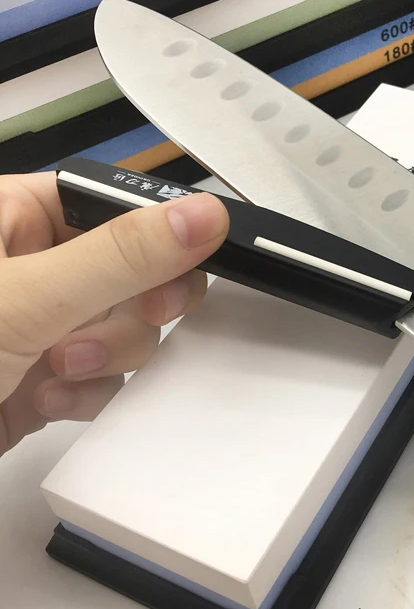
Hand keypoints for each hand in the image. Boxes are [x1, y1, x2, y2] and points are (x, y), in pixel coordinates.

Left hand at [0, 172, 228, 453]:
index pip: (112, 206)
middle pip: (135, 271)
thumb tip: (200, 215)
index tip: (172, 274)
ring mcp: (41, 326)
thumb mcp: (20, 301)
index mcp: (9, 217)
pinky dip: (85, 395)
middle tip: (113, 324)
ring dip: (102, 358)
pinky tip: (41, 402)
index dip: (154, 240)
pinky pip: (105, 376)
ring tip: (52, 373)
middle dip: (126, 310)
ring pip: (128, 328)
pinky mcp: (45, 378)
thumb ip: (118, 256)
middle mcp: (31, 267)